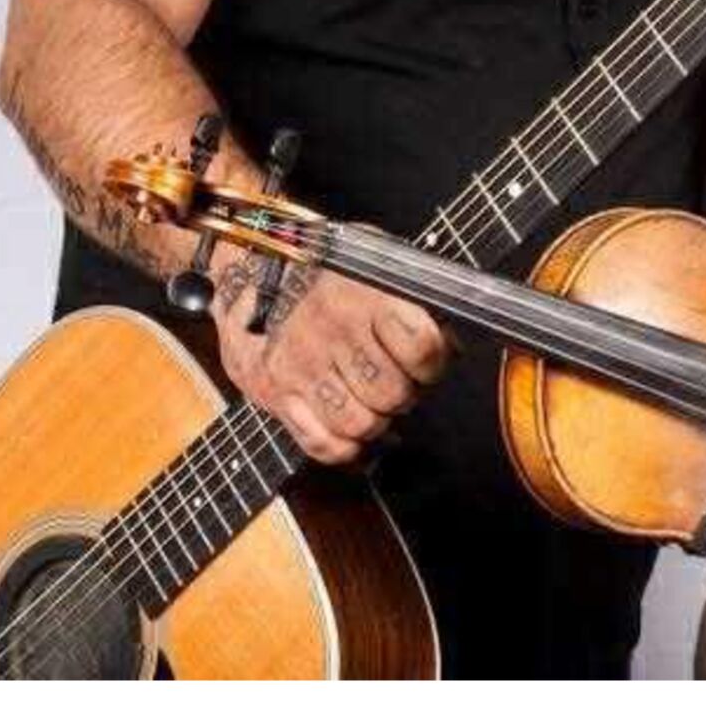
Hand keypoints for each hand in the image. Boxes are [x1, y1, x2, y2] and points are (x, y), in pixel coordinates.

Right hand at [211, 251, 448, 463]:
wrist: (251, 265)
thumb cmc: (324, 266)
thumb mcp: (374, 258)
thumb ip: (415, 297)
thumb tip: (454, 342)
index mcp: (362, 295)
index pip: (422, 347)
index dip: (436, 360)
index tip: (430, 358)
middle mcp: (331, 332)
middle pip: (394, 394)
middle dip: (407, 393)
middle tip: (399, 380)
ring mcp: (300, 366)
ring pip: (361, 425)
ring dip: (377, 421)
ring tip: (374, 401)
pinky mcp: (275, 392)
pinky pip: (322, 444)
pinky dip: (346, 448)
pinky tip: (355, 433)